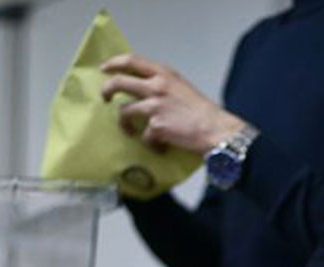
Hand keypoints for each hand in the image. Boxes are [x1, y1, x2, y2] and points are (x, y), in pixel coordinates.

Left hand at [100, 54, 245, 154]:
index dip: (114, 63)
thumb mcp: (182, 88)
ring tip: (131, 132)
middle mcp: (157, 86)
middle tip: (105, 99)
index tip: (105, 69)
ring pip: (124, 112)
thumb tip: (146, 94)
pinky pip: (143, 136)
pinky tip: (161, 148)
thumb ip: (163, 86)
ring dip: (124, 124)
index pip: (131, 61)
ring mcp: (155, 106)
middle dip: (107, 90)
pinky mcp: (156, 126)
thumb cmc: (203, 113)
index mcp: (164, 74)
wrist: (218, 131)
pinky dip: (151, 144)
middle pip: (118, 82)